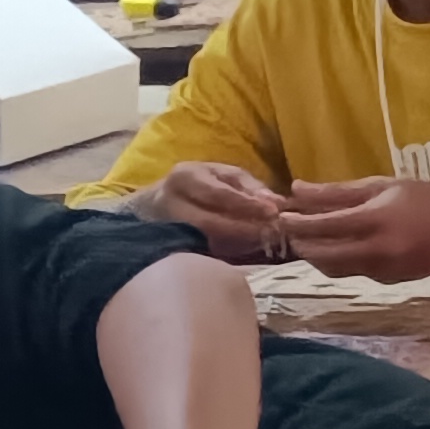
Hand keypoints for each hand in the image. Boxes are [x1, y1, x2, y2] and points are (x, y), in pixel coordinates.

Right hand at [130, 162, 289, 257]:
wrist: (154, 204)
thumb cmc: (197, 185)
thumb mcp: (221, 174)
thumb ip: (249, 185)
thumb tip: (275, 202)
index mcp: (185, 177)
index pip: (219, 194)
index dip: (248, 204)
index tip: (273, 212)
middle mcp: (170, 201)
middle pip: (210, 222)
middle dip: (244, 229)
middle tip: (271, 233)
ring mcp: (165, 227)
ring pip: (205, 241)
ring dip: (237, 244)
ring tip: (261, 242)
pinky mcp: (168, 246)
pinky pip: (201, 252)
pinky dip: (226, 253)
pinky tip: (243, 251)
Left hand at [272, 175, 429, 280]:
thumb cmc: (425, 197)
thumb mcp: (382, 186)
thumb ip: (337, 191)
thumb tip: (296, 190)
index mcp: (375, 220)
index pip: (323, 227)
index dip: (296, 223)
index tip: (280, 216)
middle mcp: (378, 250)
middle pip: (323, 255)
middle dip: (301, 244)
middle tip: (290, 232)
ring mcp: (385, 269)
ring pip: (336, 269)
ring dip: (317, 256)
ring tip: (310, 240)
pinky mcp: (391, 281)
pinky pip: (356, 273)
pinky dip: (342, 262)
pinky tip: (340, 248)